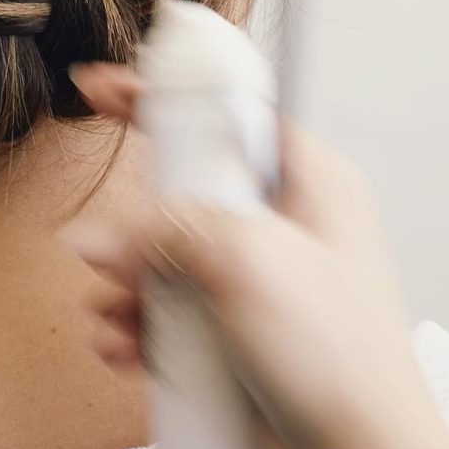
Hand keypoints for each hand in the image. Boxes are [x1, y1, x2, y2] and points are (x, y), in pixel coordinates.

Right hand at [63, 63, 448, 448]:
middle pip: (183, 190)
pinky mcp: (234, 327)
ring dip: (130, 284)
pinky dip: (138, 322)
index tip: (107, 85)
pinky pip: (168, 306)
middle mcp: (280, 225)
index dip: (163, 94)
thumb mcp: (249, 260)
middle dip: (135, 221)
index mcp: (305, 182)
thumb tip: (103, 233)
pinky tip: (126, 340)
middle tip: (110, 238)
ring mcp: (255, 279)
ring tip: (121, 309)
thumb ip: (168, 228)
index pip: (223, 114)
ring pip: (167, 254)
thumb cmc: (346, 362)